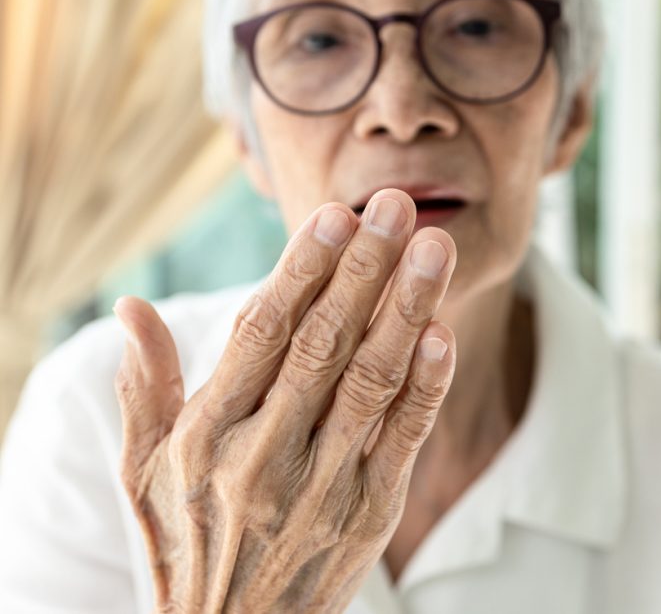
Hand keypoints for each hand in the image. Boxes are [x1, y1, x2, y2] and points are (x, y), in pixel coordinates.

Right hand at [113, 190, 456, 612]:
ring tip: (434, 246)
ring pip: (372, 383)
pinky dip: (427, 386)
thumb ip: (146, 390)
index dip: (301, 270)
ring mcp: (323, 488)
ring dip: (408, 310)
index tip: (334, 215)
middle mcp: (264, 458)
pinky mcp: (370, 514)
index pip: (261, 335)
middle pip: (324, 346)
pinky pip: (404, 440)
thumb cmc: (185, 545)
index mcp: (206, 437)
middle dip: (364, 269)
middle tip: (394, 203)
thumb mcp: (144, 475)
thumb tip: (130, 309)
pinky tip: (443, 333)